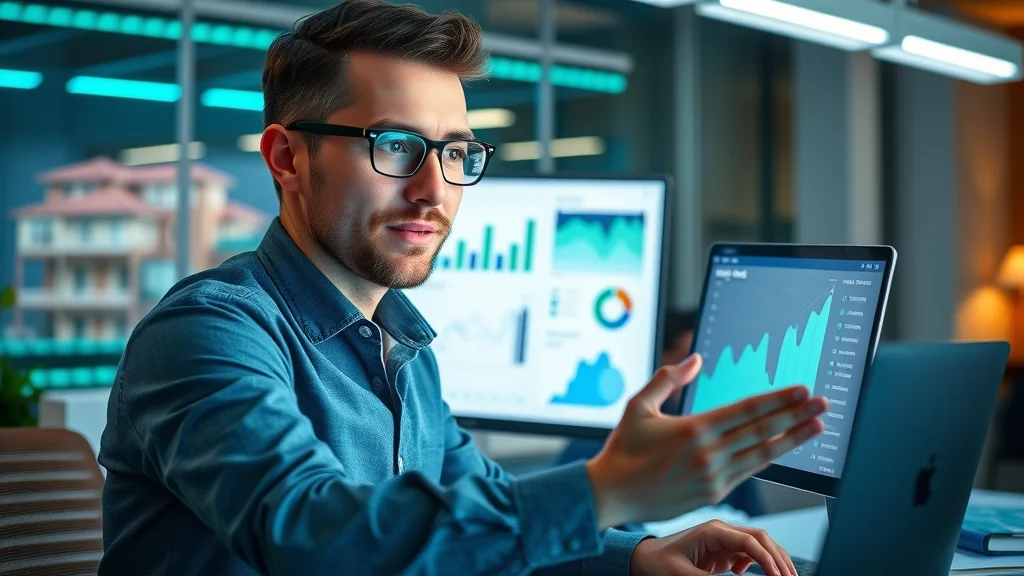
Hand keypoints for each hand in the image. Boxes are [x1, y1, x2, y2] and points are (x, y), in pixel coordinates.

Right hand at [586, 353, 827, 527]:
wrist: (611, 494)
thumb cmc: (623, 449)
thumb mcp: (639, 406)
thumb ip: (668, 379)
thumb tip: (695, 358)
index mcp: (693, 428)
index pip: (746, 410)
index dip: (778, 400)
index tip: (801, 391)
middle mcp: (708, 453)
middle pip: (762, 430)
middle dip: (796, 416)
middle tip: (823, 404)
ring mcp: (713, 476)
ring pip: (762, 454)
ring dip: (792, 439)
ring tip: (817, 427)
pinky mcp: (712, 494)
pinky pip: (747, 473)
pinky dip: (768, 459)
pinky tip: (782, 448)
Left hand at [629, 520, 796, 575]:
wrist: (643, 559)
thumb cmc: (658, 564)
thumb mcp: (682, 575)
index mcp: (712, 531)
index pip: (751, 541)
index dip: (769, 559)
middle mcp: (721, 531)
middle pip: (761, 539)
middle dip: (778, 558)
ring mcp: (723, 540)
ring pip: (758, 545)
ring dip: (772, 560)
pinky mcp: (722, 550)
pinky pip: (748, 553)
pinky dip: (757, 563)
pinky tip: (744, 573)